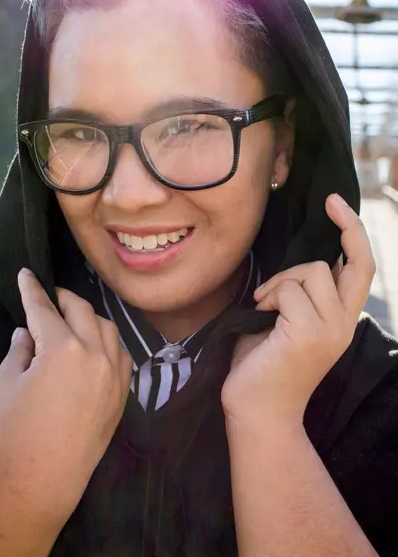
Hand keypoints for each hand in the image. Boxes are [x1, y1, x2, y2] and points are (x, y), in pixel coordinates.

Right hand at [0, 269, 131, 525]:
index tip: (27, 274)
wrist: (45, 480)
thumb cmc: (16, 431)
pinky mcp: (123, 390)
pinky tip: (94, 345)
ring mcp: (114, 372)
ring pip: (107, 327)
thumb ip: (19, 349)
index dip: (32, 289)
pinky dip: (107, 341)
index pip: (45, 308)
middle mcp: (95, 353)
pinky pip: (120, 352)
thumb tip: (28, 332)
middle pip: (81, 310)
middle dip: (63, 298)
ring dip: (88, 318)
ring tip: (71, 321)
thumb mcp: (5, 384)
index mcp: (63, 349)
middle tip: (49, 298)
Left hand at [221, 194, 374, 429]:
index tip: (338, 205)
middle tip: (330, 204)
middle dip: (347, 227)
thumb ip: (298, 294)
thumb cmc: (263, 365)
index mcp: (340, 320)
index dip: (355, 234)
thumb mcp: (286, 321)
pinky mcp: (308, 333)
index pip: (361, 270)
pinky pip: (288, 289)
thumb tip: (295, 263)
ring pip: (313, 270)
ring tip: (265, 304)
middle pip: (357, 262)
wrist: (257, 413)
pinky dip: (269, 295)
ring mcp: (330, 329)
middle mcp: (344, 324)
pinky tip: (259, 315)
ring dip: (283, 281)